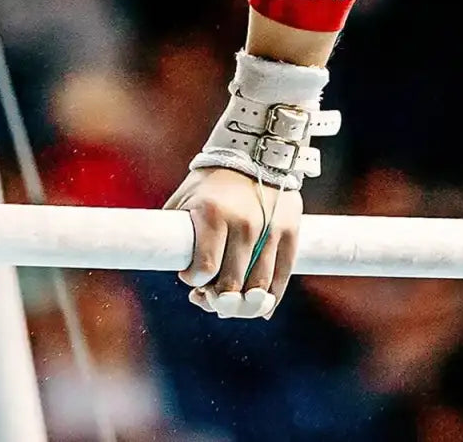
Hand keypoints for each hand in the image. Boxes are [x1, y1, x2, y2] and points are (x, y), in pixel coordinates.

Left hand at [163, 167, 301, 319]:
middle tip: (211, 296)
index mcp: (213, 215)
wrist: (253, 154)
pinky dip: (272, 297)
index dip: (195, 281)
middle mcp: (244, 223)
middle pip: (233, 282)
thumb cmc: (210, 183)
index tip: (191, 280)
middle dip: (219, 298)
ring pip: (259, 285)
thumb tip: (172, 268)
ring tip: (232, 302)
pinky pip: (283, 275)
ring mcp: (270, 229)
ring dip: (244, 303)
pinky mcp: (290, 231)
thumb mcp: (184, 201)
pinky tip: (262, 308)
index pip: (205, 268)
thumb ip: (176, 233)